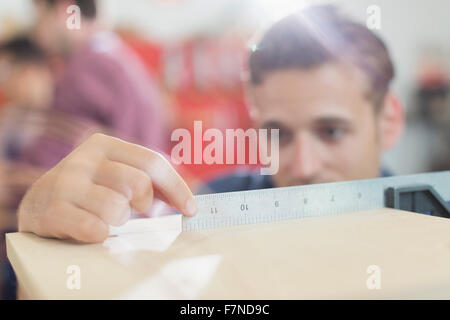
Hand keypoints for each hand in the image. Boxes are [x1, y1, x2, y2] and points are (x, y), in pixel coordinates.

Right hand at [18, 133, 196, 242]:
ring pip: (118, 209)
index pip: (152, 162)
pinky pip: (94, 228)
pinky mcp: (52, 210)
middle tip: (132, 209)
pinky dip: (100, 234)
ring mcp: (65, 183)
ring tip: (106, 218)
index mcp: (104, 144)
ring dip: (119, 220)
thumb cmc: (89, 191)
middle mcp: (83, 159)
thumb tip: (188, 202)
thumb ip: (148, 180)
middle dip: (143, 204)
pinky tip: (91, 229)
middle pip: (138, 184)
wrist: (37, 205)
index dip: (176, 188)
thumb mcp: (115, 175)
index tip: (191, 210)